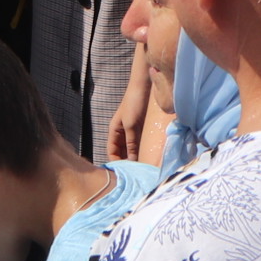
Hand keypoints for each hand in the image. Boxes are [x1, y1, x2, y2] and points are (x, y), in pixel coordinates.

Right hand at [106, 47, 150, 163]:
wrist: (144, 86)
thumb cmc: (134, 104)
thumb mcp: (131, 125)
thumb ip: (131, 144)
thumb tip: (132, 162)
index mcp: (114, 131)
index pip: (112, 151)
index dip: (116, 162)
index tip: (124, 173)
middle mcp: (122, 132)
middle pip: (121, 152)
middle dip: (126, 162)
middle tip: (135, 174)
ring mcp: (132, 130)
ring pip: (131, 149)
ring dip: (135, 157)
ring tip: (142, 168)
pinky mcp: (142, 128)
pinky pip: (140, 143)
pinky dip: (142, 150)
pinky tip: (149, 157)